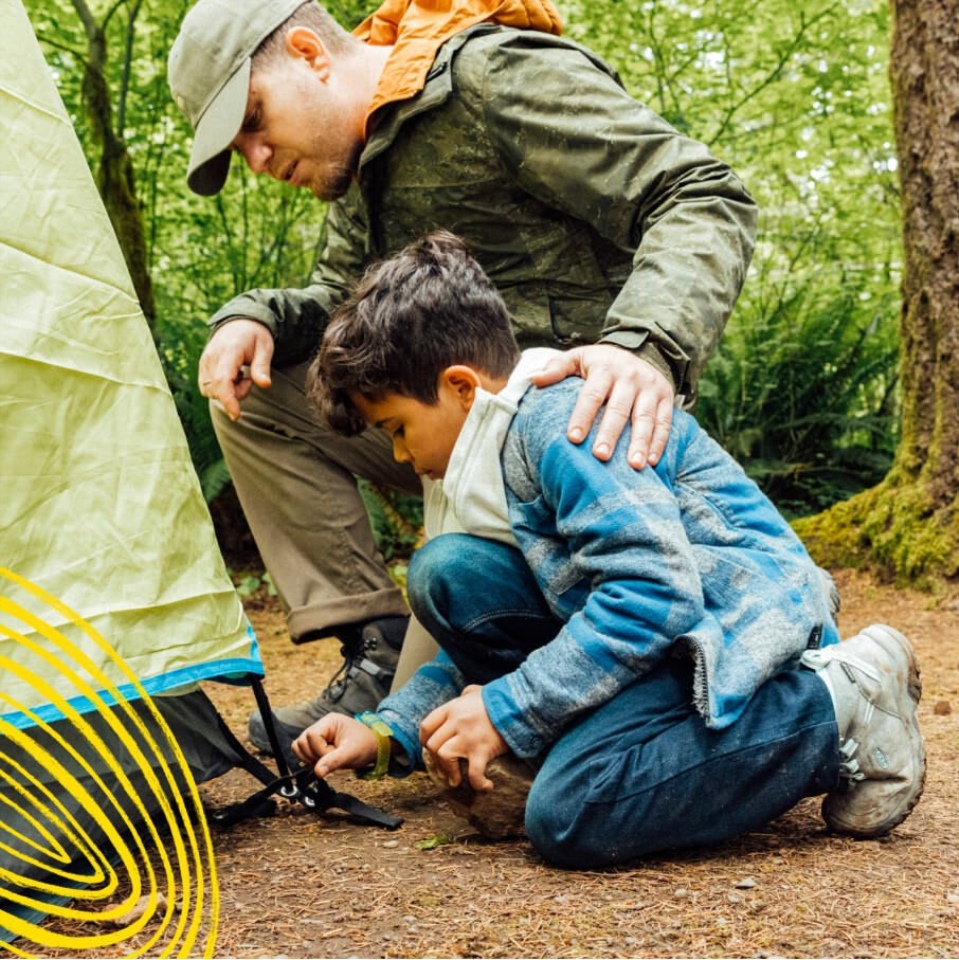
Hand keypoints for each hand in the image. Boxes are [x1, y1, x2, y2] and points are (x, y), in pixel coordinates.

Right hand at [198, 319, 274, 420]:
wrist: (239, 323)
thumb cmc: (255, 335)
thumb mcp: (265, 347)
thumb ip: (262, 367)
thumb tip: (265, 385)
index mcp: (229, 350)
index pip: (222, 379)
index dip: (228, 399)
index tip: (236, 415)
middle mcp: (212, 356)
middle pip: (217, 389)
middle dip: (235, 394)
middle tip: (249, 380)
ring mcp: (204, 361)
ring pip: (210, 390)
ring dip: (227, 392)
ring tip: (240, 376)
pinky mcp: (202, 366)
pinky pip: (206, 387)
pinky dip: (220, 389)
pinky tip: (231, 377)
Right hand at [292, 714, 377, 778]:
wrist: (372, 747)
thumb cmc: (364, 745)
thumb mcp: (350, 753)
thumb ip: (333, 761)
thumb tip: (317, 772)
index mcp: (329, 722)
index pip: (311, 736)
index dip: (319, 750)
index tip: (334, 755)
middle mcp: (321, 725)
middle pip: (301, 741)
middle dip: (315, 755)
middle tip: (331, 758)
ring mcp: (318, 734)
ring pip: (299, 747)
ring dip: (311, 758)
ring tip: (328, 760)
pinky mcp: (317, 743)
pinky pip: (303, 752)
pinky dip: (310, 760)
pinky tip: (324, 762)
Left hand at [420, 685, 507, 790]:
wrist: (517, 703)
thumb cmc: (497, 698)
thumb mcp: (476, 691)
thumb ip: (466, 694)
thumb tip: (463, 696)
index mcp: (452, 708)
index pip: (427, 726)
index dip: (424, 740)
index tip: (429, 748)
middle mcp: (456, 722)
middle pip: (433, 744)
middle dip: (436, 760)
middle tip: (445, 767)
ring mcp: (468, 737)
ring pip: (444, 757)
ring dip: (449, 771)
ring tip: (456, 780)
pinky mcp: (483, 750)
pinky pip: (474, 773)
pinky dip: (478, 783)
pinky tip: (485, 787)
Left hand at [532, 344, 674, 468]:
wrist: (640, 352)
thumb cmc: (600, 364)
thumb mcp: (578, 358)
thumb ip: (557, 368)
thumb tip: (535, 379)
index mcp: (605, 368)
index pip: (591, 395)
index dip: (583, 416)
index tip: (573, 438)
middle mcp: (630, 377)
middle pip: (619, 409)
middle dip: (610, 433)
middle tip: (601, 456)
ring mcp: (650, 387)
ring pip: (644, 418)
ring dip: (639, 442)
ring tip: (633, 465)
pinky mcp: (666, 397)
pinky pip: (664, 422)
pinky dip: (659, 442)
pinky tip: (651, 462)